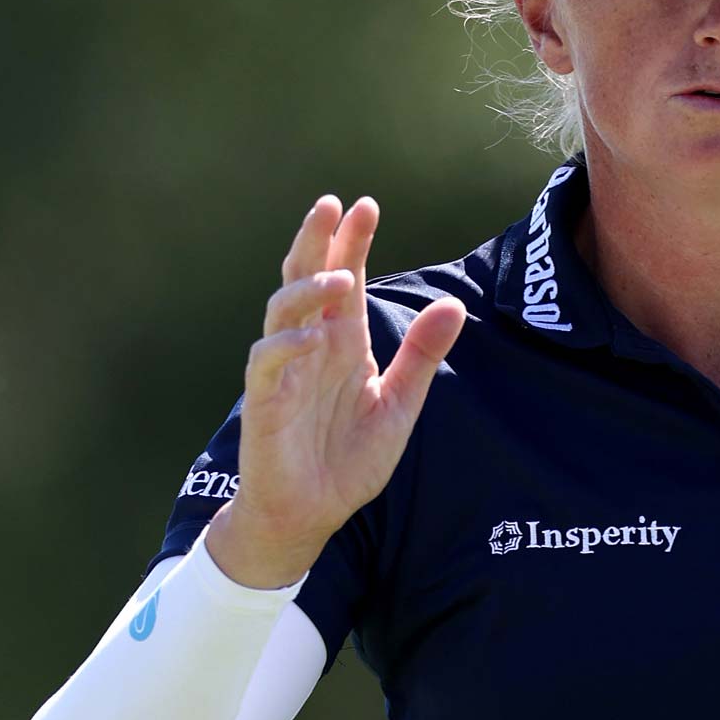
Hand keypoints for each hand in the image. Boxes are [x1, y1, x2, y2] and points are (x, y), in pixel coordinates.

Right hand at [206, 196, 465, 588]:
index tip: (366, 205)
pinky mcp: (265, 401)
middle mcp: (311, 346)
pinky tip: (313, 337)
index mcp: (342, 341)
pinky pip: (267, 362)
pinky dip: (287, 345)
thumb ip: (422, 355)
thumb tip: (453, 305)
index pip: (345, 277)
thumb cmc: (348, 459)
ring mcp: (284, 370)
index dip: (352, 242)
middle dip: (316, 241)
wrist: (312, 514)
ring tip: (342, 279)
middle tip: (330, 205)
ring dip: (308, 291)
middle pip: (306, 278)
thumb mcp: (399, 405)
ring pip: (282, 311)